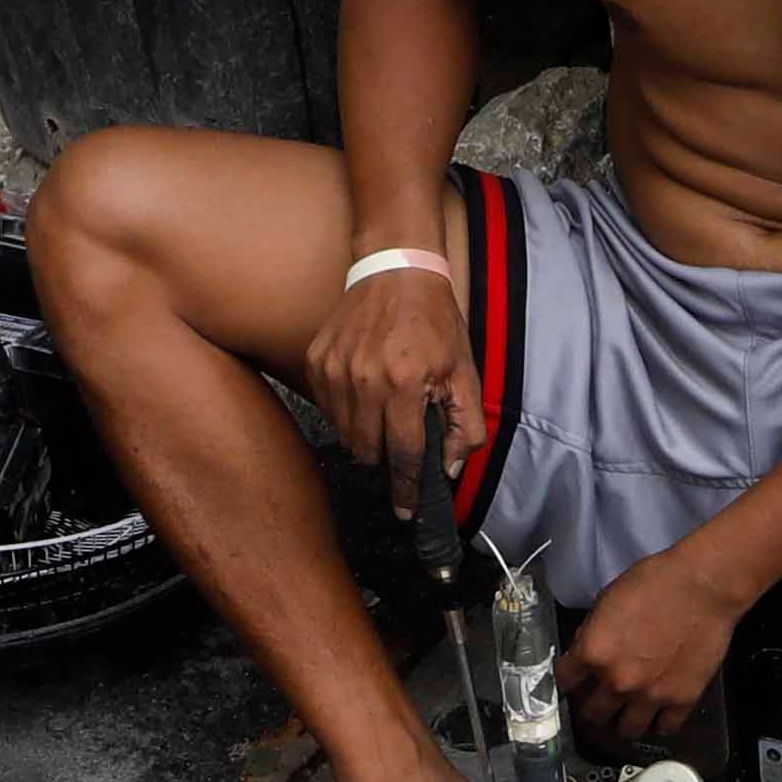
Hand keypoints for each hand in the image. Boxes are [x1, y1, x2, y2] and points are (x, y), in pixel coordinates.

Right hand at [307, 248, 477, 533]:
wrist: (396, 270)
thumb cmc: (434, 321)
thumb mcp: (465, 371)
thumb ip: (466, 425)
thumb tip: (448, 468)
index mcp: (404, 383)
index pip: (403, 454)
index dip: (405, 489)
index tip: (406, 510)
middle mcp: (363, 379)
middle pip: (368, 452)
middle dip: (386, 461)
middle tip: (400, 447)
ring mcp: (334, 370)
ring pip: (345, 435)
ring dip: (365, 439)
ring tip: (384, 417)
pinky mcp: (316, 361)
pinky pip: (329, 409)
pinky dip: (347, 414)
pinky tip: (365, 396)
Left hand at [563, 543, 754, 743]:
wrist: (703, 585)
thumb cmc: (659, 583)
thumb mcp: (608, 599)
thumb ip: (593, 631)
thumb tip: (587, 648)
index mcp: (594, 652)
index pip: (564, 681)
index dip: (568, 682)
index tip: (573, 683)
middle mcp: (617, 680)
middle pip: (592, 713)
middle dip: (592, 707)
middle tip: (598, 702)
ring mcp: (650, 695)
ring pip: (626, 730)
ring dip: (623, 723)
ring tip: (626, 715)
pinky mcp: (681, 699)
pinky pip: (665, 728)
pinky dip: (660, 724)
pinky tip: (659, 715)